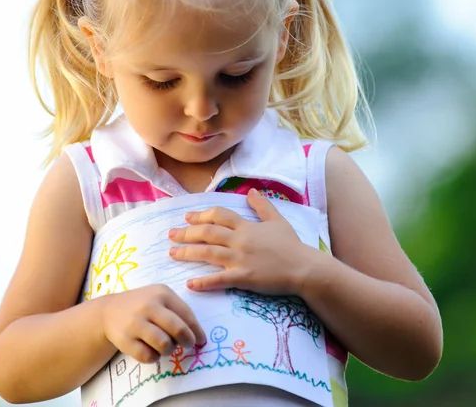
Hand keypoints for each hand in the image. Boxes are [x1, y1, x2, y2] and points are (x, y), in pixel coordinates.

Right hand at [98, 284, 206, 362]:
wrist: (110, 311)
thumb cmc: (143, 305)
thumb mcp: (160, 298)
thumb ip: (178, 311)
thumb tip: (198, 335)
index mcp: (161, 293)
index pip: (186, 314)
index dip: (196, 330)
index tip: (201, 340)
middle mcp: (149, 306)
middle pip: (178, 329)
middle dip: (187, 341)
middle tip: (188, 345)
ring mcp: (136, 323)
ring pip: (164, 344)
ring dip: (169, 349)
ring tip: (166, 346)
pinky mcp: (125, 340)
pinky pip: (148, 356)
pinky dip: (154, 357)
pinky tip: (151, 350)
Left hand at [168, 188, 319, 293]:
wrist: (304, 268)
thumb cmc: (292, 245)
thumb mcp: (278, 220)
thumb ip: (263, 205)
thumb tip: (250, 192)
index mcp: (247, 226)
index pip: (219, 215)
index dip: (201, 214)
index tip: (187, 217)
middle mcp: (240, 240)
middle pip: (208, 233)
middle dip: (187, 233)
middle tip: (171, 235)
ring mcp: (241, 259)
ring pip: (209, 253)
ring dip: (188, 253)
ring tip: (172, 254)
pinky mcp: (244, 278)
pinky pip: (219, 279)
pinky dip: (204, 282)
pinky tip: (190, 284)